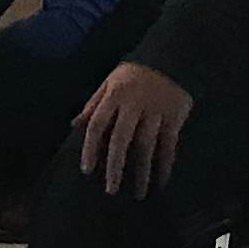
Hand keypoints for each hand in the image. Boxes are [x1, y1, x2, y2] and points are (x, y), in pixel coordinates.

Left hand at [73, 63, 192, 197]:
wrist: (172, 54)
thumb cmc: (136, 72)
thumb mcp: (110, 81)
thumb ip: (93, 103)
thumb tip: (74, 125)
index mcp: (115, 95)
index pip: (98, 124)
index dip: (90, 148)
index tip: (87, 170)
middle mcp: (134, 104)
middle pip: (121, 139)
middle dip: (115, 166)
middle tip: (111, 189)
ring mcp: (156, 110)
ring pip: (146, 145)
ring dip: (142, 171)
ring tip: (139, 193)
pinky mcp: (175, 115)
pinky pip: (169, 144)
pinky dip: (166, 163)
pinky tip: (161, 180)